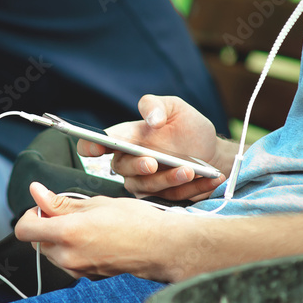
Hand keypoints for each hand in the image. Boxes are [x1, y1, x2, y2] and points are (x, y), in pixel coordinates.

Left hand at [15, 182, 192, 281]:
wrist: (159, 246)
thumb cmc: (133, 220)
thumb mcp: (95, 203)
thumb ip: (60, 202)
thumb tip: (36, 192)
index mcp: (67, 233)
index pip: (25, 230)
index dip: (30, 215)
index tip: (44, 206)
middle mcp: (67, 256)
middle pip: (37, 241)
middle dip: (47, 225)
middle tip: (71, 212)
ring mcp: (77, 269)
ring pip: (52, 252)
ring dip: (59, 237)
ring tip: (87, 225)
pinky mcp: (87, 276)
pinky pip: (68, 261)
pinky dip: (72, 249)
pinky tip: (94, 238)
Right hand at [77, 95, 225, 200]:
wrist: (212, 152)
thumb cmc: (188, 128)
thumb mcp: (175, 107)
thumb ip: (157, 105)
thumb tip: (151, 118)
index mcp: (128, 138)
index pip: (101, 143)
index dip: (91, 145)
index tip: (94, 146)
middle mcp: (132, 162)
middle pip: (122, 168)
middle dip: (137, 166)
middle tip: (152, 162)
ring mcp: (146, 182)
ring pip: (147, 186)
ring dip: (168, 179)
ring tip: (190, 170)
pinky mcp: (163, 197)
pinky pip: (172, 196)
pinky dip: (191, 188)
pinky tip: (208, 179)